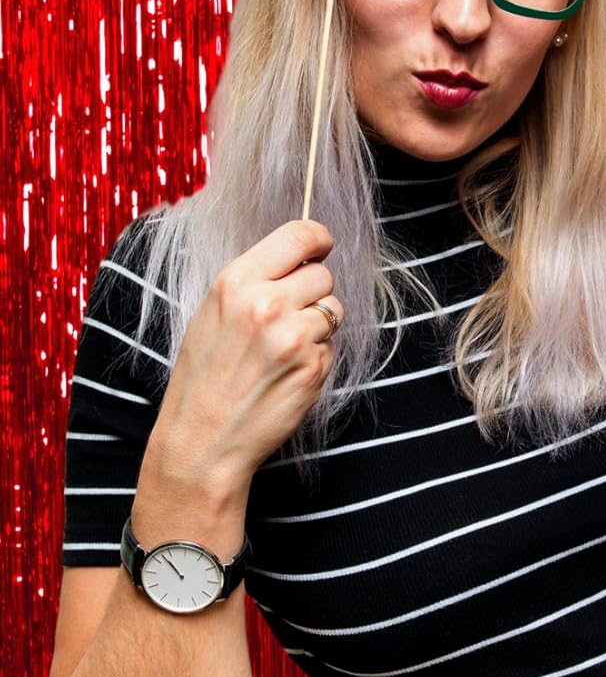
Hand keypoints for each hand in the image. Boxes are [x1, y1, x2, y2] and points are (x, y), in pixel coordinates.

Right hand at [140, 220, 343, 520]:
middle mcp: (266, 304)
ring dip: (319, 325)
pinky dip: (317, 356)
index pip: (299, 234)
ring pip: (333, 309)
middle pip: (323, 274)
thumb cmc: (204, 378)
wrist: (201, 441)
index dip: (318, 238)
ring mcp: (293, 336)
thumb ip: (255, 281)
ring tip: (283, 349)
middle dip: (313, 292)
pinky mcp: (313, 366)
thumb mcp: (212, 314)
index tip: (321, 246)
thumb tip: (301, 255)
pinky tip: (287, 373)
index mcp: (235, 283)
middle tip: (287, 318)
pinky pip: (332, 345)